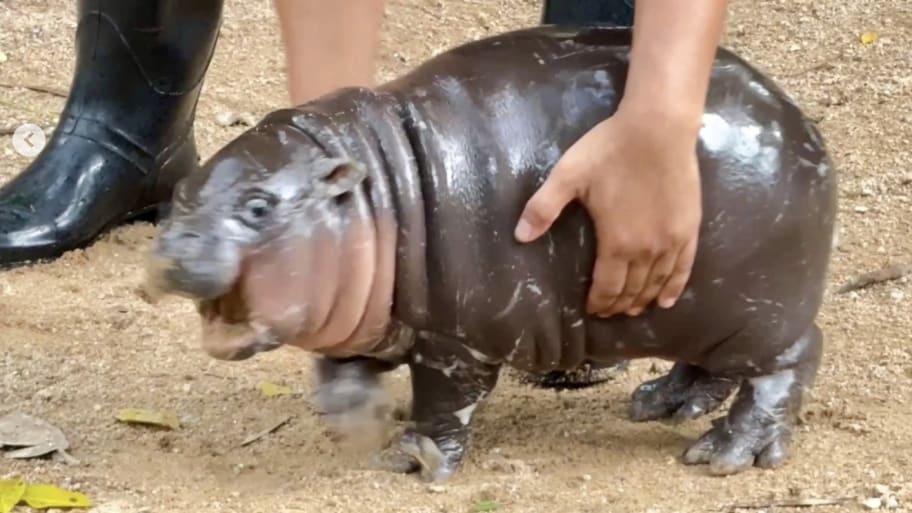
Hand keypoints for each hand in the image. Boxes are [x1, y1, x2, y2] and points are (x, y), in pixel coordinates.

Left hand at [513, 105, 701, 316]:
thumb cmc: (611, 149)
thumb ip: (543, 208)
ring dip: (644, 300)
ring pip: (657, 283)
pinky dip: (674, 287)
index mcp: (616, 243)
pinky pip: (683, 268)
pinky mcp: (689, 228)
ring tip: (633, 310)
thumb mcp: (568, 176)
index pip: (608, 287)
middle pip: (632, 289)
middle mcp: (647, 250)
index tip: (592, 310)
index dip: (599, 302)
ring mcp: (672, 241)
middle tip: (609, 312)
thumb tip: (519, 237)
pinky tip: (667, 300)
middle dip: (618, 304)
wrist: (659, 127)